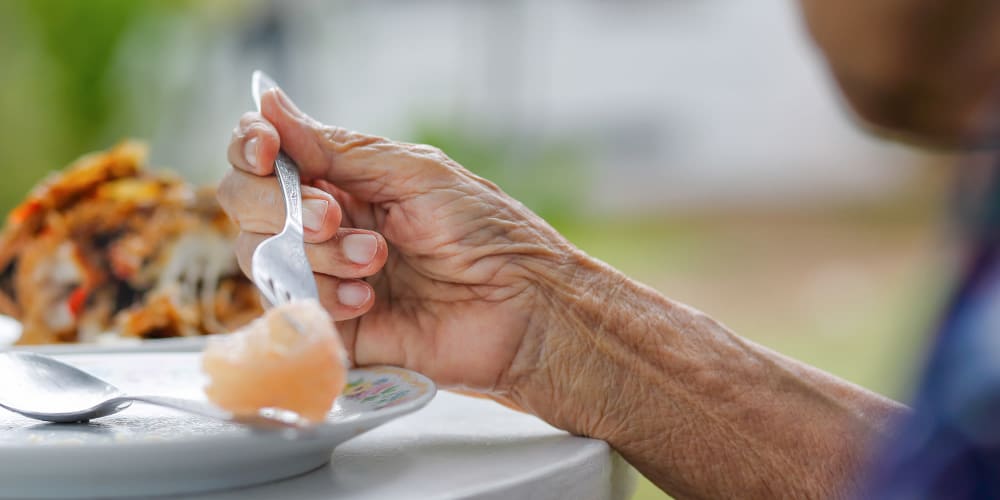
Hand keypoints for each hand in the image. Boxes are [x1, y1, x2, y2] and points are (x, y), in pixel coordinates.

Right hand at [220, 88, 577, 393]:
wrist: (522, 308)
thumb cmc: (484, 231)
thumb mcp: (413, 173)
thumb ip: (338, 149)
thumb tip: (268, 103)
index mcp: (345, 177)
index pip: (265, 154)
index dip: (250, 146)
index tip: (264, 150)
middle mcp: (325, 221)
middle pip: (246, 201)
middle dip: (281, 205)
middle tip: (335, 217)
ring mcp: (323, 273)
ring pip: (260, 254)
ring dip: (315, 254)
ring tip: (376, 262)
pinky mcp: (330, 324)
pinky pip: (288, 307)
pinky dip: (323, 296)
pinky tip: (369, 301)